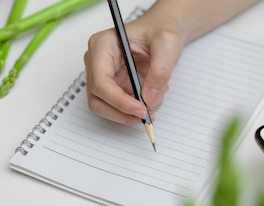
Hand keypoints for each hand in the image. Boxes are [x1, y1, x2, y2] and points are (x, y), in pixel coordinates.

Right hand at [83, 9, 181, 124]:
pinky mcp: (113, 85)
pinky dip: (134, 109)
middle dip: (122, 112)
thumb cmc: (160, 30)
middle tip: (147, 117)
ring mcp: (102, 74)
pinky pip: (117, 106)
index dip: (119, 101)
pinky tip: (152, 97)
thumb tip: (150, 99)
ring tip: (153, 104)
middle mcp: (97, 60)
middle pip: (97, 98)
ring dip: (127, 114)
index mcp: (102, 44)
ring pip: (104, 106)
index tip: (141, 110)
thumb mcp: (167, 45)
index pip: (101, 81)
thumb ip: (160, 71)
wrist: (163, 32)